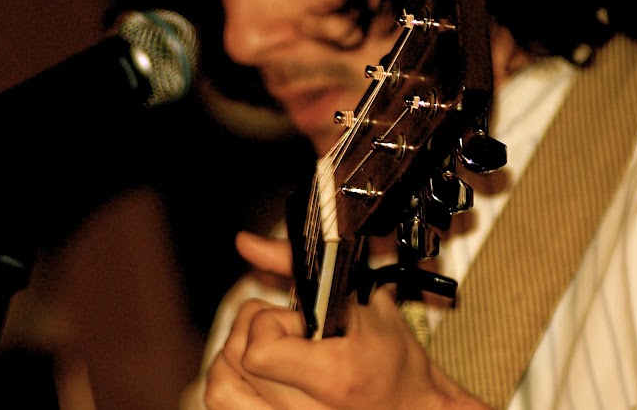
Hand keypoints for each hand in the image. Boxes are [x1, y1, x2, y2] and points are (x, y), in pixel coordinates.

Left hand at [204, 283, 488, 408]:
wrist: (414, 409)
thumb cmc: (394, 364)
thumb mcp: (362, 302)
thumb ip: (297, 267)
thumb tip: (248, 244)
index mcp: (334, 377)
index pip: (258, 353)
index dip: (269, 325)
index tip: (297, 321)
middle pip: (232, 364)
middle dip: (254, 335)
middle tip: (288, 334)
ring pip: (221, 389)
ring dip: (237, 360)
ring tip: (270, 354)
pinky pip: (229, 407)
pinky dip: (236, 385)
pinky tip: (262, 376)